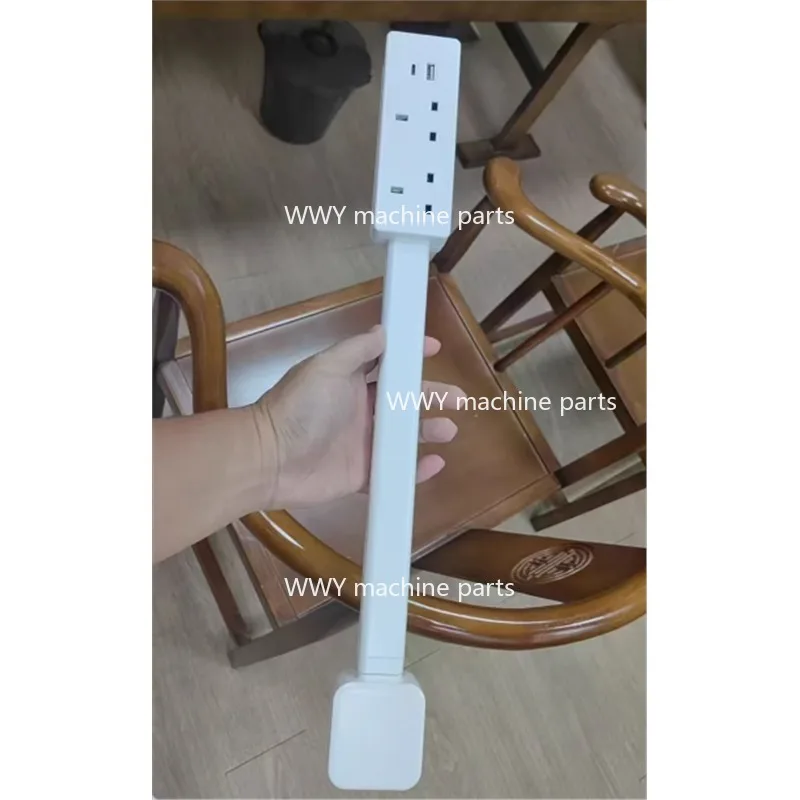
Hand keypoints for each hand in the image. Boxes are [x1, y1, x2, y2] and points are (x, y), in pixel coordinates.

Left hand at [253, 325, 464, 508]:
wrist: (270, 459)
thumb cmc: (299, 408)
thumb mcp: (326, 368)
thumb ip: (356, 350)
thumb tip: (384, 331)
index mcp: (352, 382)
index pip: (387, 365)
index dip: (411, 357)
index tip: (435, 349)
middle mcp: (361, 411)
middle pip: (405, 401)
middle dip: (433, 397)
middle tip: (460, 399)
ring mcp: (363, 444)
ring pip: (405, 437)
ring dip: (429, 431)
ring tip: (449, 429)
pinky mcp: (362, 475)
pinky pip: (394, 472)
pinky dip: (416, 470)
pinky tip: (434, 464)